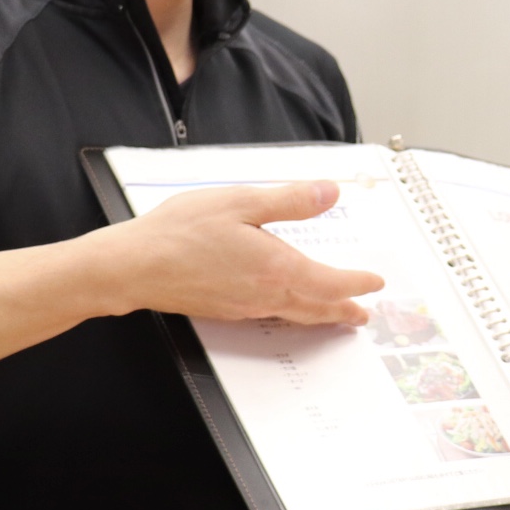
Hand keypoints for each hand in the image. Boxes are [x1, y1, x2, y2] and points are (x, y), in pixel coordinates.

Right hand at [113, 180, 383, 324]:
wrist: (134, 266)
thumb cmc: (181, 231)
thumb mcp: (241, 201)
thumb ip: (289, 201)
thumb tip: (331, 193)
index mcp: (276, 267)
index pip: (329, 281)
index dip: (356, 282)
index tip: (375, 282)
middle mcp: (265, 293)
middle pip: (316, 306)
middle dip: (344, 309)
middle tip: (364, 314)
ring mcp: (244, 306)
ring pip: (295, 314)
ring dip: (321, 316)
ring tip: (337, 317)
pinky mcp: (226, 309)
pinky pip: (272, 316)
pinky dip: (293, 315)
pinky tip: (288, 309)